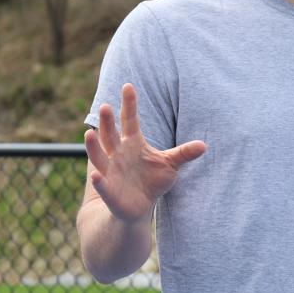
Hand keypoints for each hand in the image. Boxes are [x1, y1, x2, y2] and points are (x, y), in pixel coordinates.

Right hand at [84, 83, 206, 223]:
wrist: (138, 206)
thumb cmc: (152, 180)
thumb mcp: (170, 165)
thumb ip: (184, 153)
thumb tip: (204, 145)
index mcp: (133, 143)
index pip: (130, 120)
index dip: (129, 104)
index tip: (128, 86)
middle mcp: (118, 154)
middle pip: (110, 135)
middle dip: (107, 122)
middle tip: (105, 106)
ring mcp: (111, 171)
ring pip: (99, 156)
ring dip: (94, 146)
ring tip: (89, 133)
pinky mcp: (110, 191)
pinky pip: (103, 185)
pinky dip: (99, 181)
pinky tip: (95, 177)